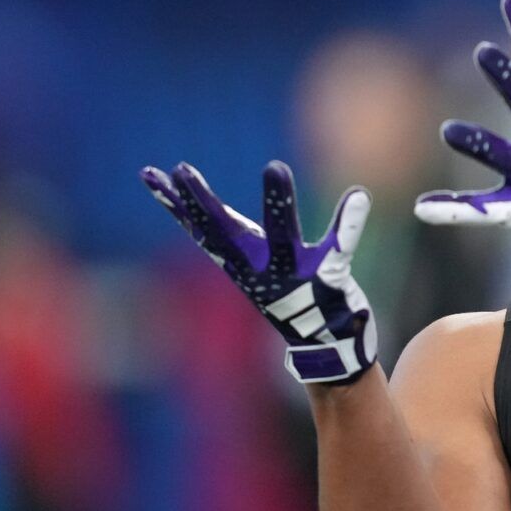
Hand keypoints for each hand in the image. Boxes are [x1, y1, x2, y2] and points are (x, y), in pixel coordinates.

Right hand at [141, 159, 377, 383]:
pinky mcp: (330, 280)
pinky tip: (358, 196)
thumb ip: (213, 222)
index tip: (151, 174)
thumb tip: (173, 186)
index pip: (199, 227)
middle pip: (226, 233)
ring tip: (274, 166)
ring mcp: (294, 275)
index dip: (175, 202)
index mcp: (238, 259)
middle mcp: (260, 268)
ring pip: (283, 236)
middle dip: (203, 203)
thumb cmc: (279, 288)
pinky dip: (348, 223)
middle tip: (183, 170)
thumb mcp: (240, 255)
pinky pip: (340, 247)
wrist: (322, 344)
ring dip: (277, 202)